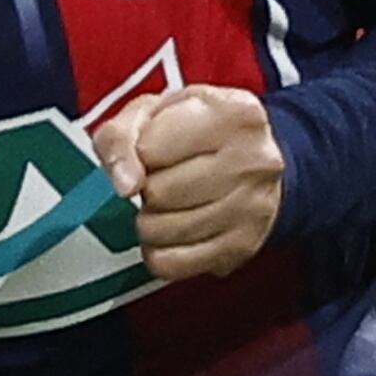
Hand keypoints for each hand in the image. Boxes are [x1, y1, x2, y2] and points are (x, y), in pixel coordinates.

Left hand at [98, 82, 283, 280]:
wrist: (253, 160)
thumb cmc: (198, 132)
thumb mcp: (156, 111)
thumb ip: (121, 136)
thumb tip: (124, 184)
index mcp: (233, 114)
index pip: (150, 150)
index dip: (139, 154)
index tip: (154, 151)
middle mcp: (253, 160)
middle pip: (160, 192)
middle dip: (147, 190)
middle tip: (162, 180)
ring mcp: (253, 207)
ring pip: (164, 231)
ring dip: (150, 222)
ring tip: (167, 206)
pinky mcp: (243, 247)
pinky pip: (173, 264)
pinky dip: (159, 253)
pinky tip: (171, 235)